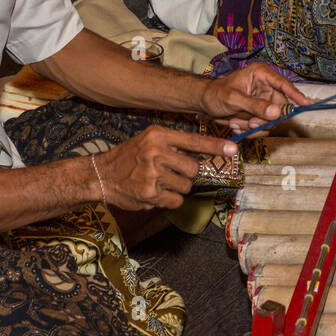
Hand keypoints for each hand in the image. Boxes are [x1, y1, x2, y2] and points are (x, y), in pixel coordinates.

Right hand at [96, 125, 237, 210]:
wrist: (101, 174)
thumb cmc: (129, 156)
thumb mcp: (149, 140)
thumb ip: (174, 144)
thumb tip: (204, 154)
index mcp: (157, 135)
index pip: (193, 141)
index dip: (215, 147)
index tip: (234, 150)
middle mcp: (155, 152)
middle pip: (193, 168)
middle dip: (187, 174)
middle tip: (171, 173)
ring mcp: (152, 173)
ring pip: (186, 186)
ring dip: (177, 188)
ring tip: (159, 182)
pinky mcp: (149, 193)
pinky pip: (176, 200)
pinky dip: (170, 199)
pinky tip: (154, 192)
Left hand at [200, 63, 309, 134]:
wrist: (204, 103)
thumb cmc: (216, 94)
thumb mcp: (234, 99)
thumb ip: (255, 105)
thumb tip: (277, 112)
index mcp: (261, 74)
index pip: (284, 84)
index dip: (296, 95)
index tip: (306, 105)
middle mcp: (266, 87)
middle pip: (279, 107)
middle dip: (264, 119)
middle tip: (250, 124)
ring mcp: (264, 101)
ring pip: (271, 120)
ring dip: (253, 126)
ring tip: (235, 122)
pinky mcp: (259, 114)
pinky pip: (263, 127)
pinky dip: (249, 129)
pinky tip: (235, 124)